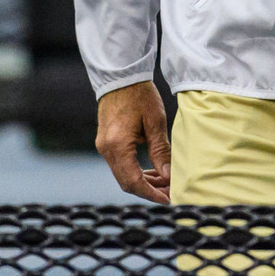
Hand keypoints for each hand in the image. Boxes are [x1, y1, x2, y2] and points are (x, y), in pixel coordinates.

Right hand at [95, 80, 170, 202]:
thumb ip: (160, 151)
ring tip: (165, 181)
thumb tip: (168, 176)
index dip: (151, 194)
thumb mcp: (155, 122)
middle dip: (149, 190)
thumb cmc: (139, 94)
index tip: (168, 199)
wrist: (121, 75)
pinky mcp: (106, 142)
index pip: (133, 181)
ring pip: (123, 175)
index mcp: (117, 145)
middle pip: (126, 182)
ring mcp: (104, 146)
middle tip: (170, 192)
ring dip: (143, 182)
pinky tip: (152, 170)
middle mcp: (106, 149)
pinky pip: (120, 165)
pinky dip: (135, 171)